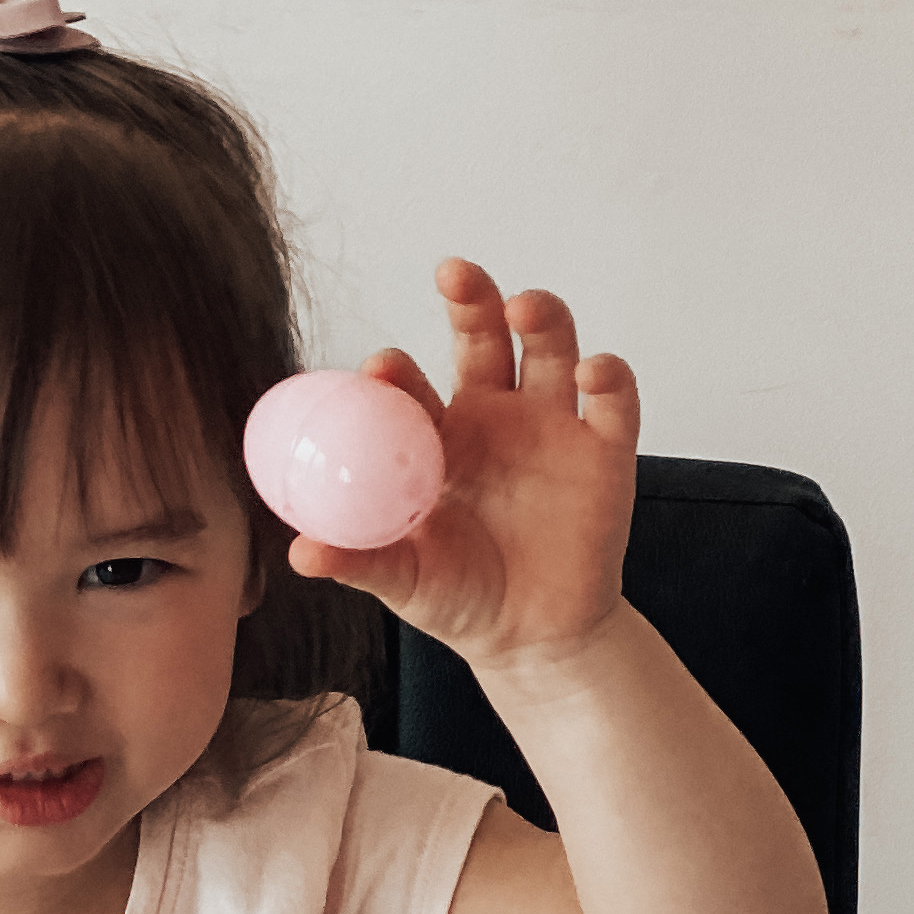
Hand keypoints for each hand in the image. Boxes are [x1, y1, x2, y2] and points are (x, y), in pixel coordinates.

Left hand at [291, 264, 636, 676]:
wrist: (533, 639)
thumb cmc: (460, 598)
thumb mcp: (404, 582)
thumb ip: (359, 561)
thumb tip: (300, 552)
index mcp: (436, 437)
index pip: (413, 386)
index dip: (398, 371)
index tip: (381, 368)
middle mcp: (494, 416)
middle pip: (484, 337)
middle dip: (471, 300)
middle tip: (453, 274)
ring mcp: (551, 425)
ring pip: (551, 348)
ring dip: (542, 316)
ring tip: (522, 306)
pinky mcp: (605, 448)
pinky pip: (614, 400)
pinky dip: (609, 375)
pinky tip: (593, 370)